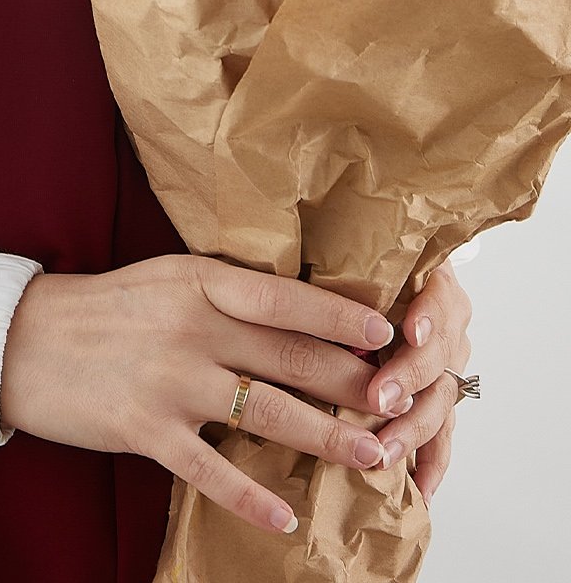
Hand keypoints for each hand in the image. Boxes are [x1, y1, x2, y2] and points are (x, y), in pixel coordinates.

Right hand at [0, 254, 400, 538]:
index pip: (285, 298)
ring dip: (326, 440)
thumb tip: (297, 310)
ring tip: (371, 458)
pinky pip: (210, 470)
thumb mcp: (169, 278)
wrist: (23, 340)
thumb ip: (226, 293)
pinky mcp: (145, 429)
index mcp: (200, 283)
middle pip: (291, 358)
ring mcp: (170, 381)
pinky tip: (285, 515)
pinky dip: (251, 496)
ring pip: (267, 414)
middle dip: (353, 385)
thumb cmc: (105, 307)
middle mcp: (192, 328)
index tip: (388, 331)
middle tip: (400, 404)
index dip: (341, 314)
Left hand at [360, 260, 472, 508]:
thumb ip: (345, 268)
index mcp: (432, 284)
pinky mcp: (436, 399)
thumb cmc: (360, 263)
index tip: (407, 331)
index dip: (427, 316)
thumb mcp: (358, 256)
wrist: (384, 280)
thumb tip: (300, 272)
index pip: (439, 300)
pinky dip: (430, 462)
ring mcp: (445, 366)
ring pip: (439, 402)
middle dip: (409, 380)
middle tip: (378, 399)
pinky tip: (419, 489)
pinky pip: (441, 435)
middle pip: (439, 356)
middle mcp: (445, 327)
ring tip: (384, 452)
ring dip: (412, 429)